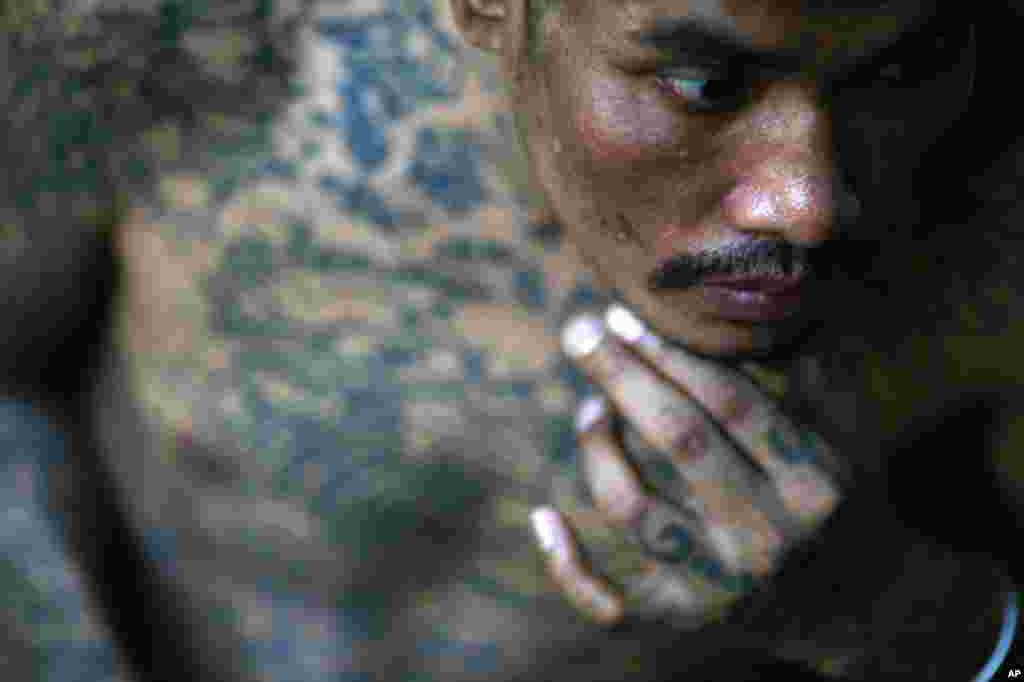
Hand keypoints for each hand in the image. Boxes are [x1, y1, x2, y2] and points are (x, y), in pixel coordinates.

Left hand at [531, 304, 842, 629]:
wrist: (857, 605)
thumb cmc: (833, 500)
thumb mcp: (841, 440)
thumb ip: (806, 378)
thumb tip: (758, 305)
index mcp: (810, 480)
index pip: (731, 402)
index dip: (672, 354)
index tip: (626, 316)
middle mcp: (767, 532)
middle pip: (678, 440)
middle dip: (622, 377)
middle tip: (580, 329)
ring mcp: (722, 580)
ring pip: (631, 504)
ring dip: (596, 445)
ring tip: (590, 407)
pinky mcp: (685, 615)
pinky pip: (614, 602)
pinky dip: (569, 568)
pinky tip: (543, 518)